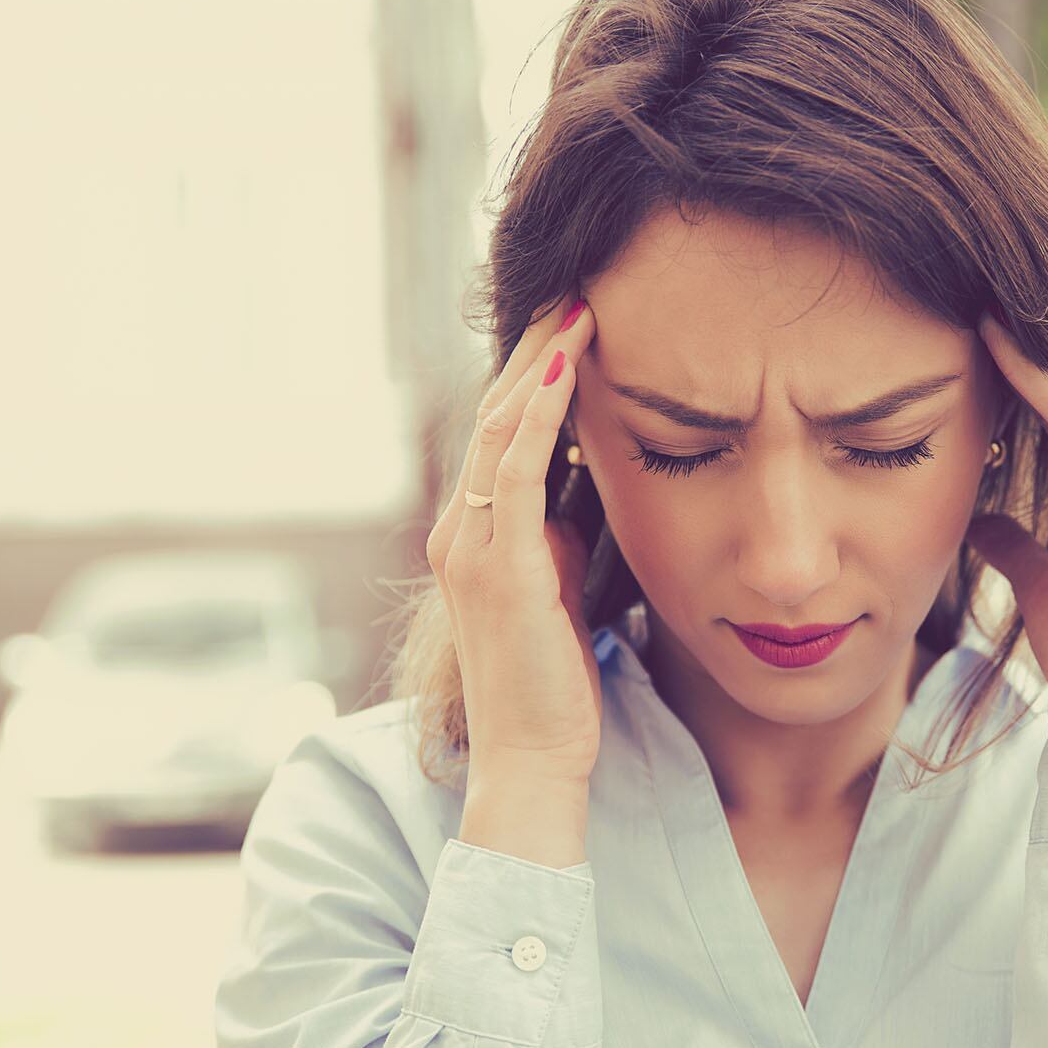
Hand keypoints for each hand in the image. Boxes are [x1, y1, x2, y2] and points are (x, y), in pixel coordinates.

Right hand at [426, 292, 602, 786]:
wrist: (534, 762)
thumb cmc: (557, 687)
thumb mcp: (562, 591)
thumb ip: (562, 536)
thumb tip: (588, 483)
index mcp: (476, 534)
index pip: (503, 431)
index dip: (536, 371)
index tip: (576, 319)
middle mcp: (460, 530)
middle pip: (496, 412)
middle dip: (535, 347)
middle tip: (576, 285)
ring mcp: (471, 545)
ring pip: (501, 427)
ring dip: (539, 360)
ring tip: (577, 303)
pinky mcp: (497, 566)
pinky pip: (515, 469)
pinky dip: (540, 411)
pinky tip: (567, 366)